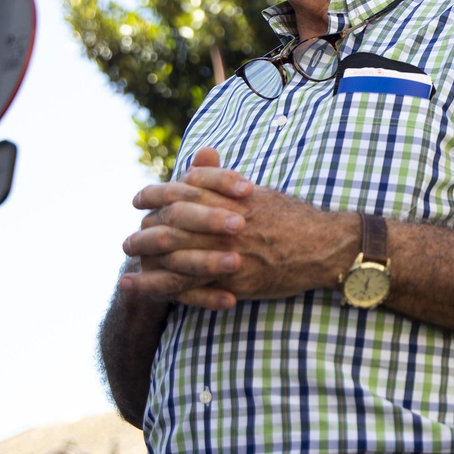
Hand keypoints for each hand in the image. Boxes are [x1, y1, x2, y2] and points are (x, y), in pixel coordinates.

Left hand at [121, 146, 359, 310]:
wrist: (325, 245)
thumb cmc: (295, 218)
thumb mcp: (260, 192)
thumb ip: (226, 182)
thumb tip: (201, 165)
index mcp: (231, 198)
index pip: (181, 190)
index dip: (155, 194)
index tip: (138, 198)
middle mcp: (226, 223)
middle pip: (171, 224)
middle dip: (145, 231)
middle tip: (128, 239)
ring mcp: (229, 252)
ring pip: (176, 255)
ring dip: (147, 259)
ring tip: (129, 262)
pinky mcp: (235, 279)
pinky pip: (192, 285)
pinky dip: (163, 287)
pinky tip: (142, 288)